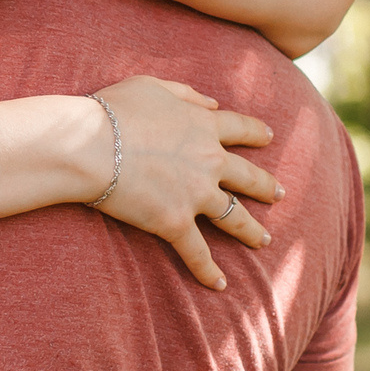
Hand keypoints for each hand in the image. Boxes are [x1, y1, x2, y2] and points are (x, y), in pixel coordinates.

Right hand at [89, 76, 282, 291]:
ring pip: (234, 217)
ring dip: (251, 230)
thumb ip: (186, 94)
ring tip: (263, 240)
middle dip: (266, 187)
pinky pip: (198, 253)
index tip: (269, 137)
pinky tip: (220, 284)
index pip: (240, 128)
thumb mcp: (151, 86)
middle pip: (247, 176)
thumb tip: (211, 103)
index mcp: (204, 126)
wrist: (89, 145)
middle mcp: (209, 161)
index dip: (256, 132)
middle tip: (280, 195)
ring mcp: (195, 194)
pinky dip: (208, 271)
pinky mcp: (175, 223)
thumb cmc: (113, 112)